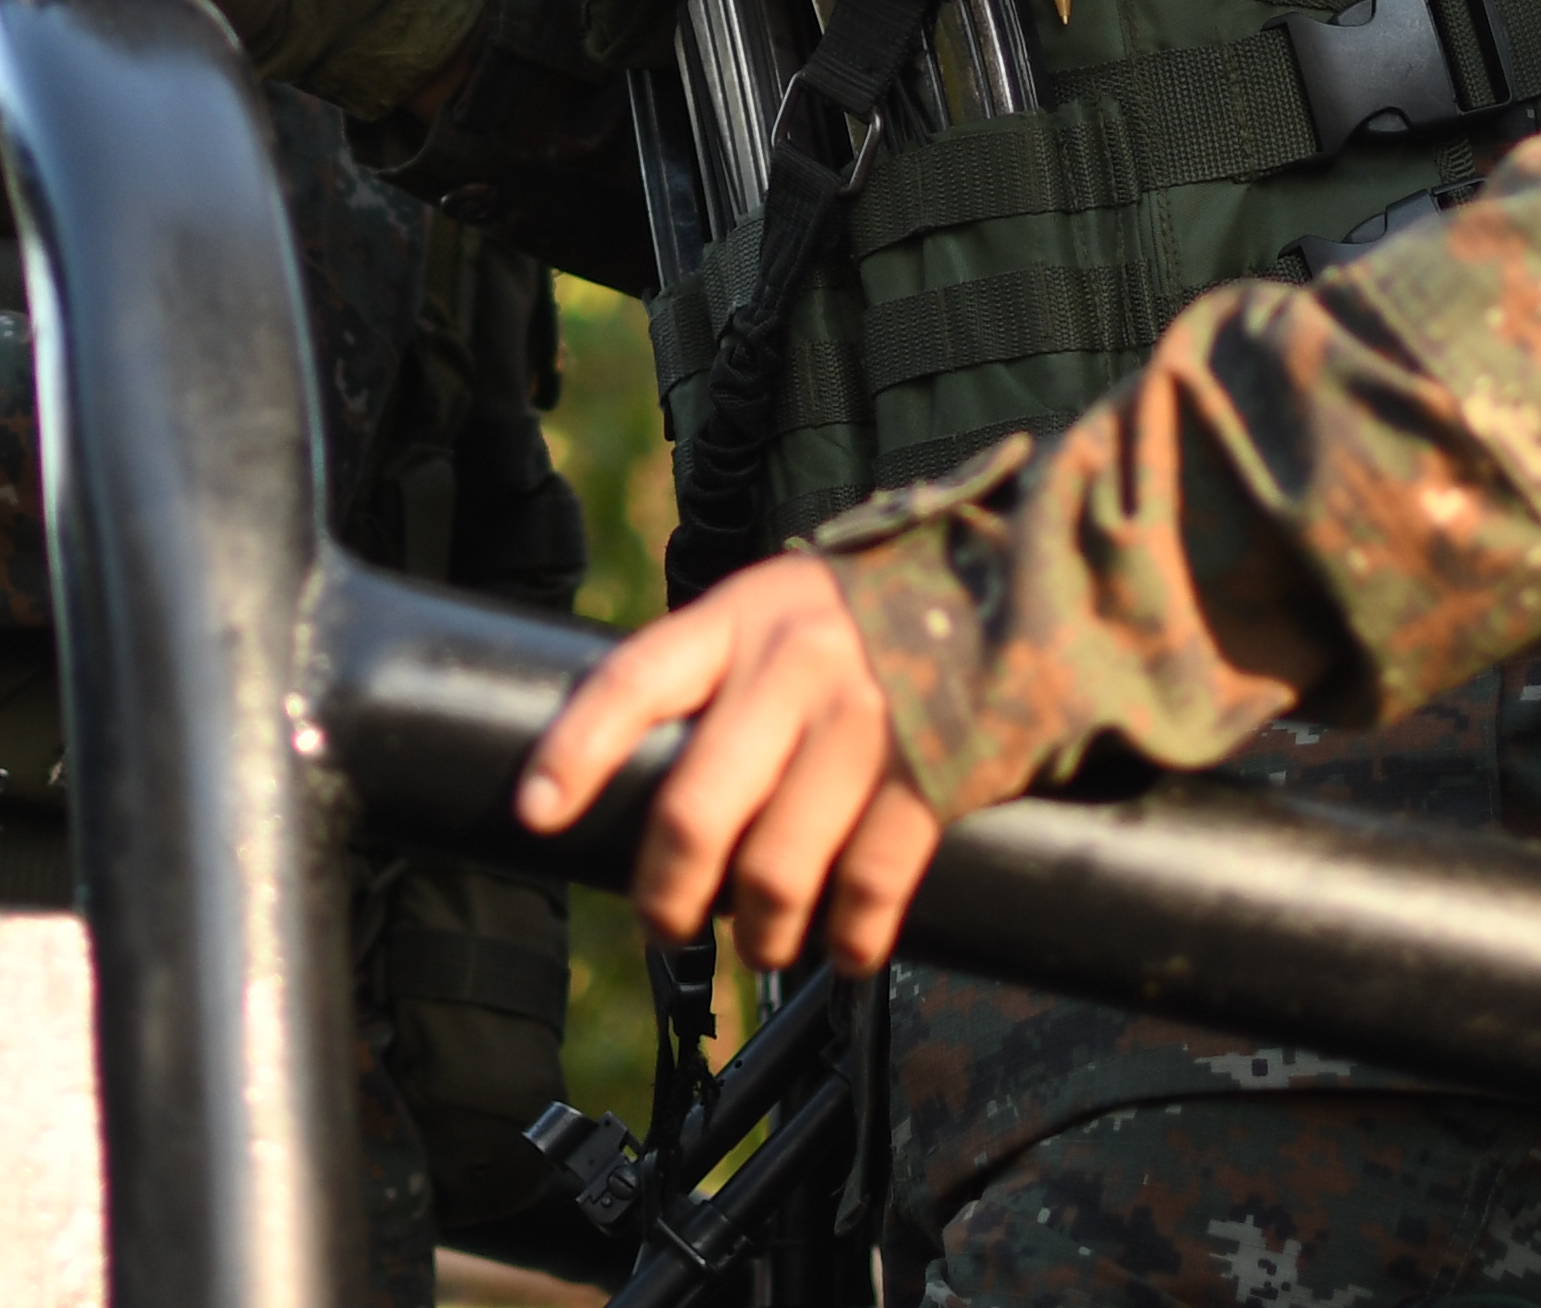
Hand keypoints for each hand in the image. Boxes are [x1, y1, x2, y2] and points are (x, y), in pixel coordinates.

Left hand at [513, 555, 946, 975]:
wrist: (1004, 588)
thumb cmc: (863, 618)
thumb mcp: (774, 609)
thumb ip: (714, 674)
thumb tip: (636, 792)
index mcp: (741, 619)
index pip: (635, 681)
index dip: (576, 751)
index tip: (536, 812)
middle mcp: (797, 666)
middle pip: (698, 808)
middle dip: (668, 893)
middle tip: (663, 924)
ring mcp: (867, 722)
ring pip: (777, 869)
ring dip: (760, 933)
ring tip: (761, 944)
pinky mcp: (932, 775)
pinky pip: (871, 886)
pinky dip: (851, 940)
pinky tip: (844, 952)